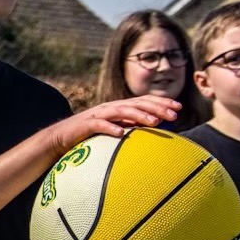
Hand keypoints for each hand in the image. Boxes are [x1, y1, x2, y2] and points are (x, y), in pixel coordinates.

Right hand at [46, 95, 178, 152]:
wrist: (60, 138)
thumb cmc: (89, 136)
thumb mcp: (113, 130)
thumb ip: (130, 126)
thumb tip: (152, 129)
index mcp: (119, 108)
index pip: (143, 102)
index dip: (161, 103)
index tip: (178, 109)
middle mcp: (111, 108)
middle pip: (137, 103)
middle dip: (156, 107)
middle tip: (174, 115)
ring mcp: (98, 115)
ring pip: (122, 111)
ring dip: (139, 116)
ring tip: (154, 122)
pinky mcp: (86, 125)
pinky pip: (99, 125)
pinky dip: (110, 128)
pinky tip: (121, 134)